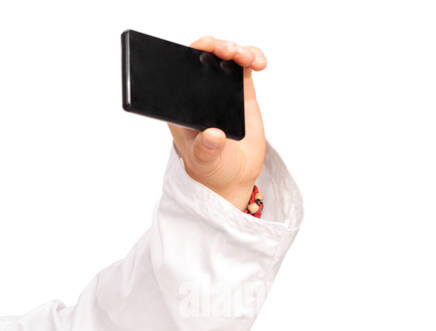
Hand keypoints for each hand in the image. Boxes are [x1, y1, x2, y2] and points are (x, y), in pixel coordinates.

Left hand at [168, 35, 267, 209]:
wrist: (232, 176)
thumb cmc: (210, 169)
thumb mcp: (204, 161)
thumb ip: (207, 149)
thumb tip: (213, 135)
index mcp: (181, 106)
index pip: (179, 72)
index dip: (191, 53)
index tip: (206, 48)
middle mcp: (198, 94)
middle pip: (204, 58)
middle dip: (217, 47)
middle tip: (231, 52)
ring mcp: (219, 90)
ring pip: (226, 58)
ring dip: (238, 50)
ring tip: (249, 60)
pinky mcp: (239, 91)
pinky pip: (244, 65)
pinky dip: (252, 57)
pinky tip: (259, 63)